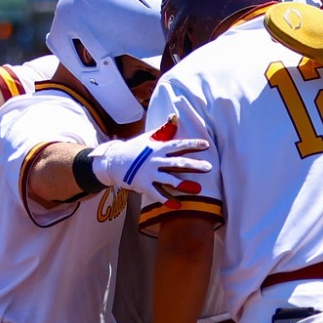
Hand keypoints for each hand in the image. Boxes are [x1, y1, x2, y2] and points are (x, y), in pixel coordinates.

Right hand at [84, 132, 211, 202]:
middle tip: (209, 167)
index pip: (178, 145)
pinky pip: (157, 194)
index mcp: (158, 147)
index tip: (206, 145)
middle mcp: (155, 160)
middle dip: (194, 165)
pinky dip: (167, 200)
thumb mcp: (148, 138)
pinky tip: (178, 206)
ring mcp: (149, 173)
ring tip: (198, 189)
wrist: (114, 162)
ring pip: (169, 179)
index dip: (192, 144)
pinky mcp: (143, 185)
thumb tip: (174, 117)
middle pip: (177, 162)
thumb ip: (164, 130)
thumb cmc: (134, 148)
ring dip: (184, 184)